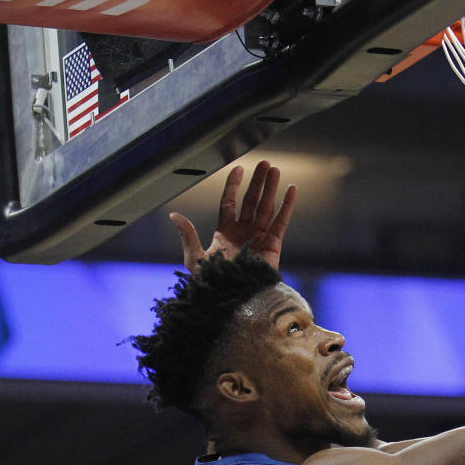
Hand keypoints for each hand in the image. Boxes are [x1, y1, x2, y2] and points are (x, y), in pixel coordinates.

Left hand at [170, 160, 296, 271]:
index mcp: (225, 233)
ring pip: (266, 207)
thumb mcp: (195, 258)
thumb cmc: (213, 283)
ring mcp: (259, 238)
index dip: (233, 186)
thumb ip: (187, 235)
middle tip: (265, 164)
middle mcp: (243, 232)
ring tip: (275, 170)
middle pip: (251, 201)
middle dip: (258, 182)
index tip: (238, 169)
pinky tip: (291, 190)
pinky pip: (281, 222)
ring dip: (271, 188)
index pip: (230, 202)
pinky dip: (286, 206)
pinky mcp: (273, 245)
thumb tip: (173, 215)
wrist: (234, 300)